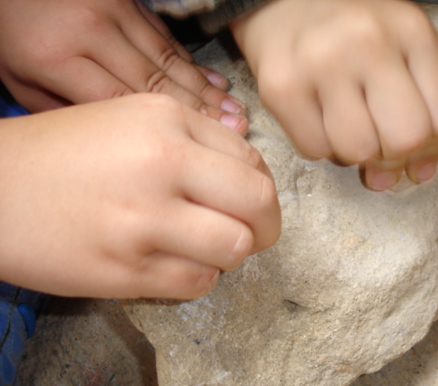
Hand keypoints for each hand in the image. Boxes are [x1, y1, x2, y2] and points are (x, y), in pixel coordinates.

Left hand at [0, 0, 247, 133]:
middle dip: (202, 109)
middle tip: (237, 128)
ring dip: (204, 87)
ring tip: (234, 110)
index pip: (126, 101)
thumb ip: (66, 109)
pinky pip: (164, 36)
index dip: (174, 126)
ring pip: (167, 57)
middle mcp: (90, 31)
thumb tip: (119, 139)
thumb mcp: (20, 79)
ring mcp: (111, 10)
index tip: (208, 143)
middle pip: (157, 80)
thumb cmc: (12, 34)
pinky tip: (214, 81)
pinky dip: (191, 61)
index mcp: (58, 58)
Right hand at [0, 94, 280, 298]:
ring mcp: (143, 219)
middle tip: (255, 235)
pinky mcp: (125, 269)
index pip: (254, 162)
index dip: (261, 190)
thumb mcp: (131, 120)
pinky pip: (198, 283)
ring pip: (236, 248)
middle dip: (267, 227)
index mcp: (168, 121)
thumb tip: (252, 177)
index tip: (250, 204)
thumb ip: (196, 141)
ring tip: (204, 248)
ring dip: (230, 254)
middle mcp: (162, 163)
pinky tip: (172, 263)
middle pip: (260, 204)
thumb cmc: (64, 154)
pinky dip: (197, 277)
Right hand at [231, 0, 437, 190]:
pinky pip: (314, 150)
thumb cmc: (352, 33)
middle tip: (377, 144)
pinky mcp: (280, 87)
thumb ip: (422, 109)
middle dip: (393, 156)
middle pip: (404, 139)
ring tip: (346, 126)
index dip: (429, 147)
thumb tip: (418, 175)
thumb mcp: (402, 51)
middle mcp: (368, 42)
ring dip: (354, 154)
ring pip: (357, 151)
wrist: (283, 2)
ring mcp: (321, 63)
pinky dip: (321, 147)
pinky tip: (319, 120)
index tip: (411, 146)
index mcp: (411, 31)